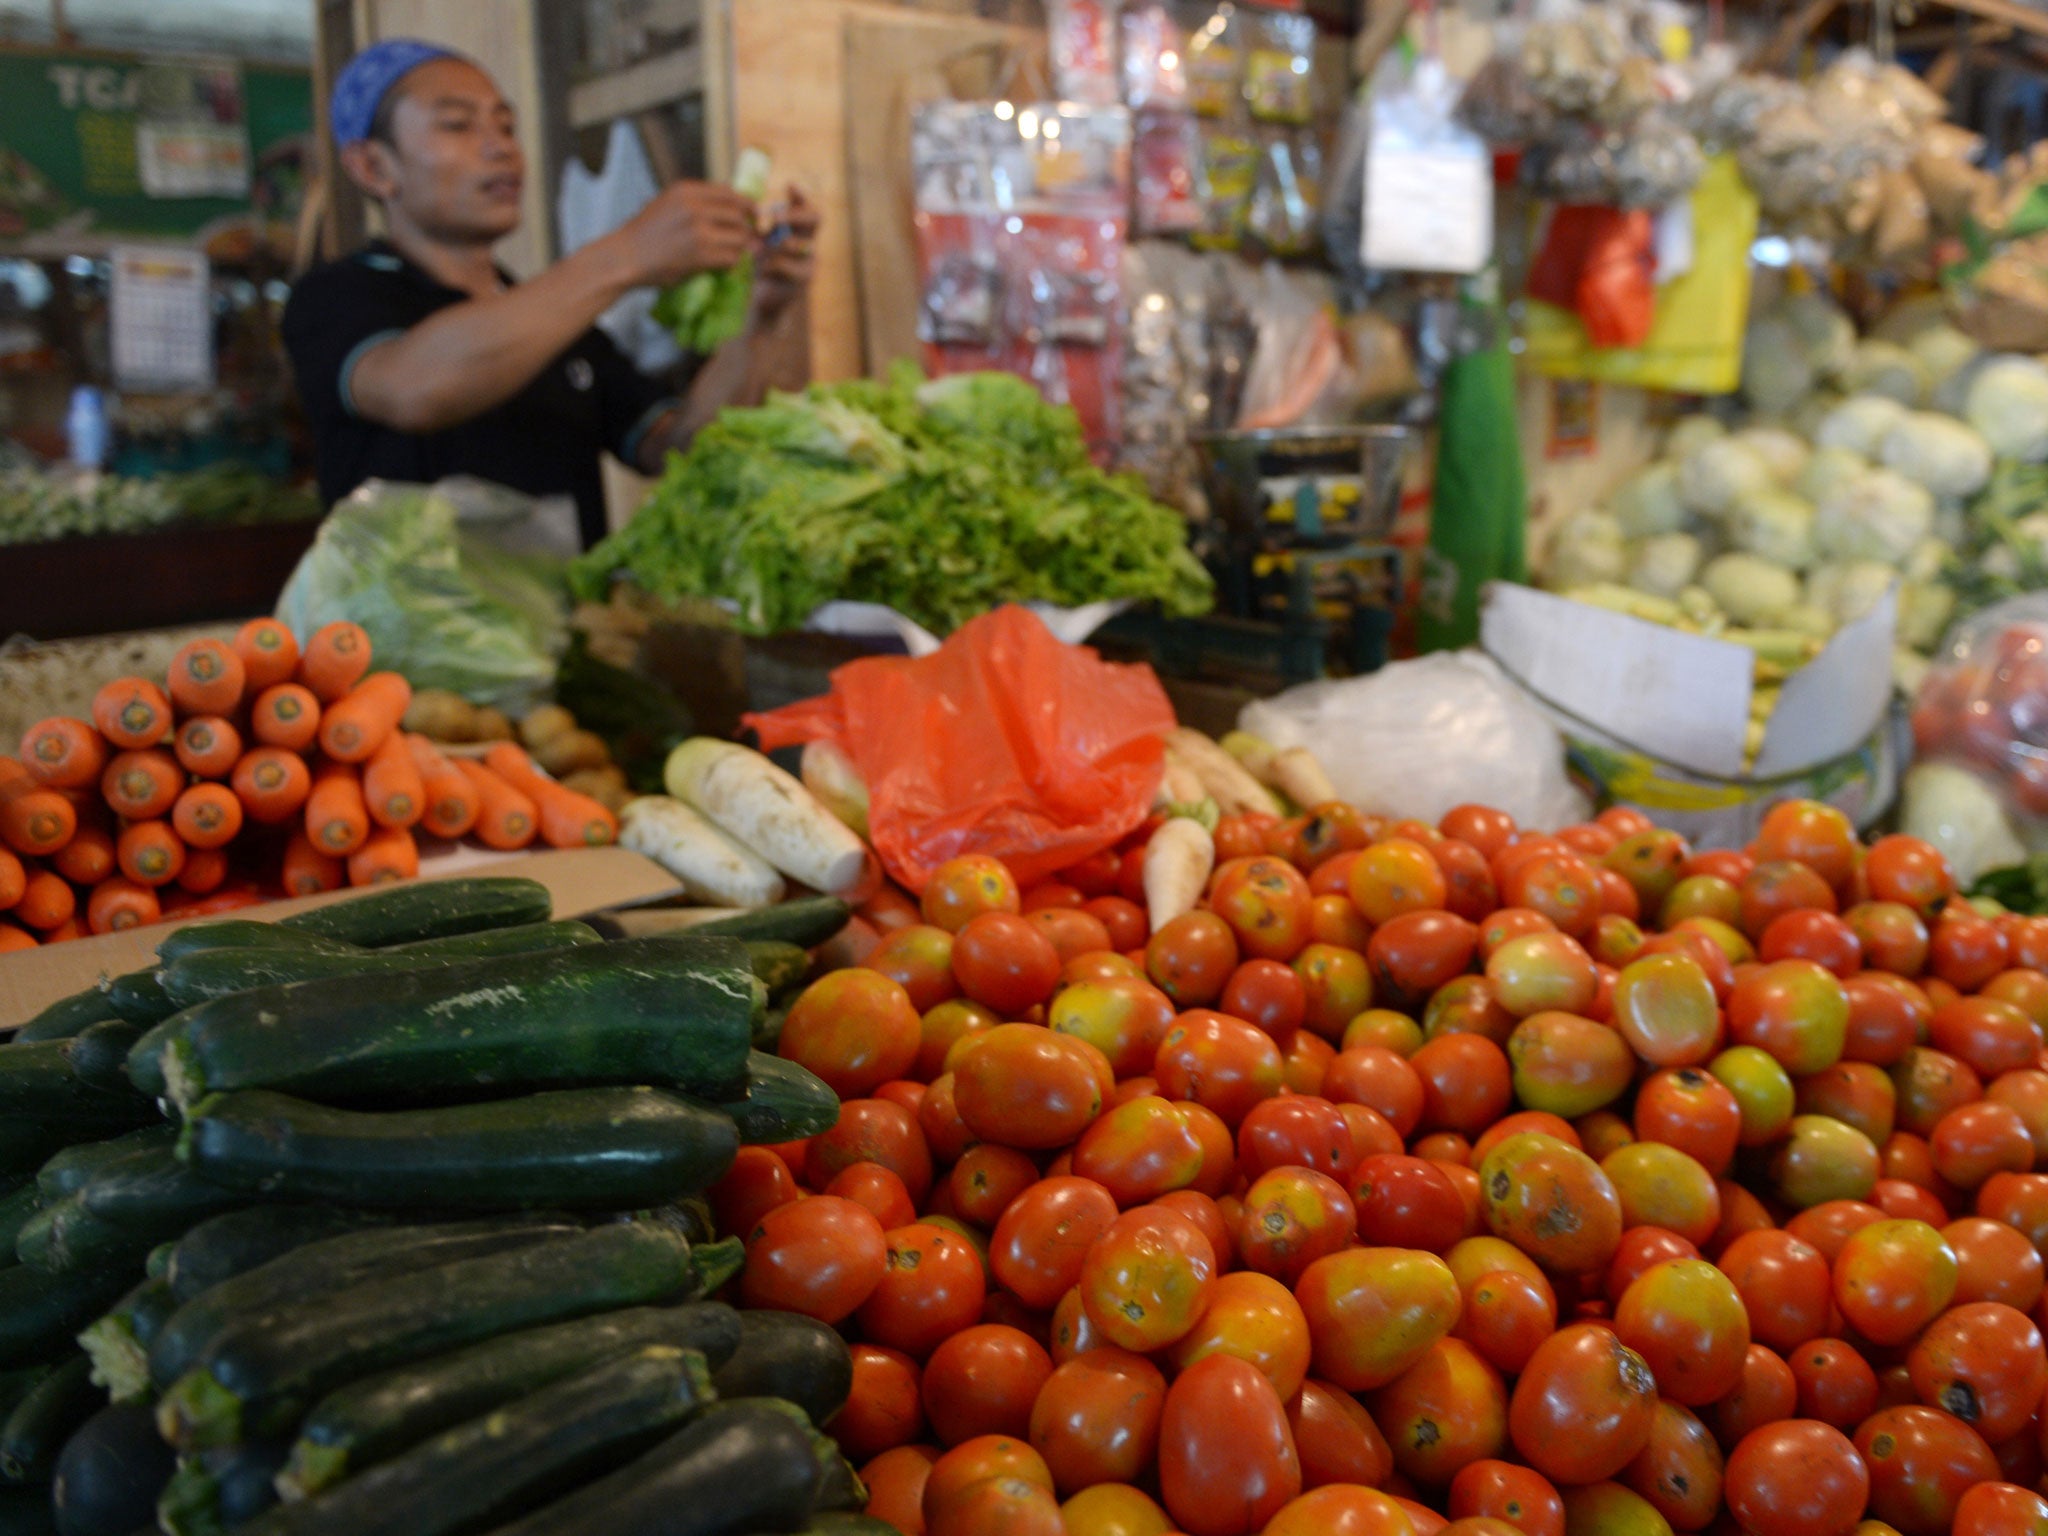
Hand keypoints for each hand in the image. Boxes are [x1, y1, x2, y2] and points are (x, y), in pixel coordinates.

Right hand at [617, 180, 758, 288]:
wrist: (625, 257)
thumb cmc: (644, 234)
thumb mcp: (667, 204)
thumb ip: (696, 202)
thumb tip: (731, 207)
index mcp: (687, 190)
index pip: (730, 193)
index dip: (746, 205)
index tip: (753, 215)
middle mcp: (695, 206)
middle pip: (739, 215)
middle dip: (747, 229)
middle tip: (750, 241)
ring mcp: (699, 230)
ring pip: (739, 237)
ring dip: (741, 249)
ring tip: (735, 255)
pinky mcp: (701, 254)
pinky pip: (731, 258)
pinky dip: (732, 264)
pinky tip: (724, 267)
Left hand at [749, 187, 818, 325]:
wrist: (766, 300)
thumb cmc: (763, 266)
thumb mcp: (761, 242)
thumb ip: (763, 226)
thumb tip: (752, 204)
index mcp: (800, 230)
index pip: (807, 206)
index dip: (801, 196)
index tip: (788, 186)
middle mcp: (809, 242)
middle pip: (815, 218)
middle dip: (795, 215)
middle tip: (777, 217)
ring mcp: (809, 260)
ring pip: (795, 242)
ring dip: (774, 245)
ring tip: (760, 254)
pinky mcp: (804, 279)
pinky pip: (786, 264)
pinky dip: (771, 266)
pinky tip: (763, 272)